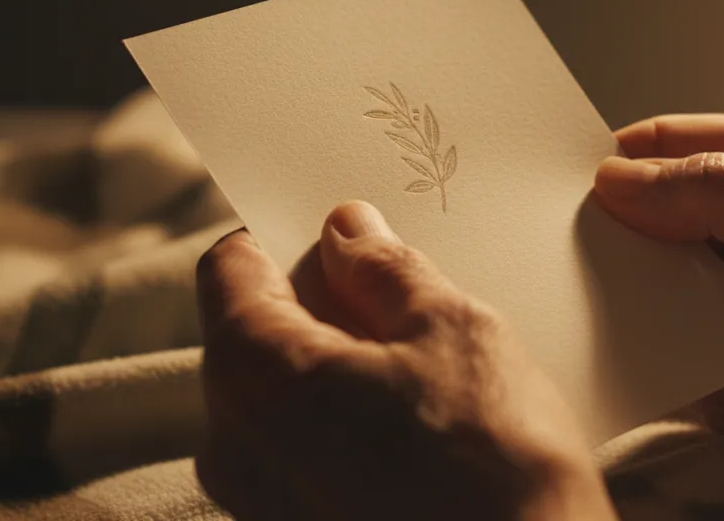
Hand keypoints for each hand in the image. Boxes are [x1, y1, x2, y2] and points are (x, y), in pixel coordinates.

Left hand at [194, 201, 614, 520]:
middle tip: (402, 295)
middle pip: (252, 333)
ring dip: (337, 363)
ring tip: (423, 366)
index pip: (228, 268)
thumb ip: (384, 269)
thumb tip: (347, 231)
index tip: (339, 230)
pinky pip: (301, 449)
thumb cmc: (494, 466)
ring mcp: (260, 503)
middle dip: (318, 302)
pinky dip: (344, 419)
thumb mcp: (451, 330)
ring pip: (282, 395)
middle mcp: (234, 447)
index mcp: (254, 376)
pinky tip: (419, 425)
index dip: (281, 233)